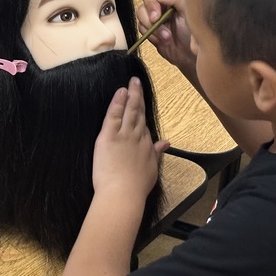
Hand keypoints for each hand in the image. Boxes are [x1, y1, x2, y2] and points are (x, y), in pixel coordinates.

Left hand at [92, 77, 167, 198]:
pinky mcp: (109, 136)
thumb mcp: (152, 170)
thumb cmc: (136, 187)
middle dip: (138, 97)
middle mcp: (137, 137)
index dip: (142, 113)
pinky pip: (114, 115)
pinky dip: (117, 102)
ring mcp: (124, 135)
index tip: (141, 102)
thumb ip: (157, 153)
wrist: (123, 193)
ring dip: (131, 95)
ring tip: (131, 82)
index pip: (144, 126)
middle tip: (137, 82)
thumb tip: (166, 142)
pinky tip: (120, 92)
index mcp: (146, 146)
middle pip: (139, 114)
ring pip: (129, 111)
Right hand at [136, 0, 195, 76]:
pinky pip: (140, 25)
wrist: (193, 55)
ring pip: (141, 8)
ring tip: (165, 34)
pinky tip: (163, 39)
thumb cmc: (198, 30)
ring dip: (150, 21)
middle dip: (150, 3)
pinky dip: (151, 33)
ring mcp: (155, 12)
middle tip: (156, 17)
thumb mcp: (192, 11)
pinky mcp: (149, 27)